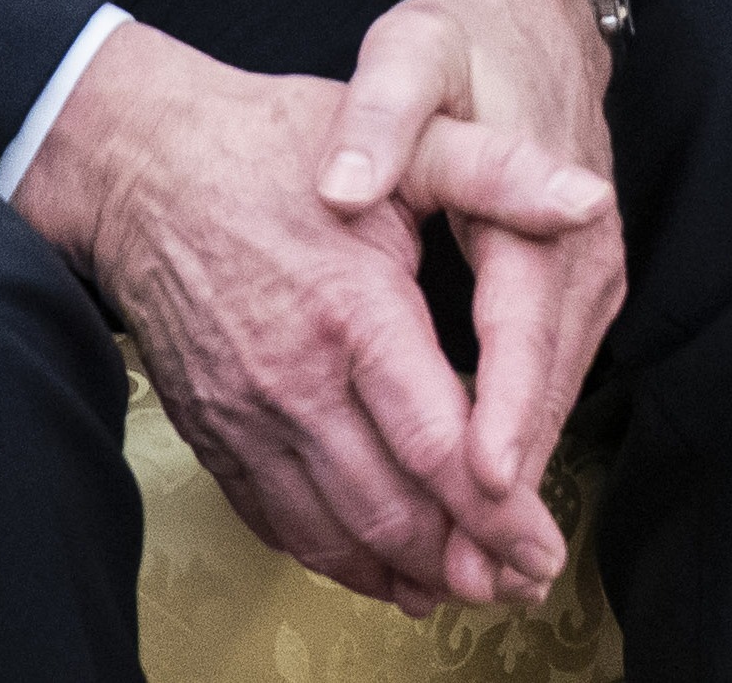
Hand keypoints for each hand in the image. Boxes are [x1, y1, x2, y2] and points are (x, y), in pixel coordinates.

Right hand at [13, 15, 608, 612]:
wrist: (143, 169)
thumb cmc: (279, 144)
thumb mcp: (405, 136)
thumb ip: (499, 172)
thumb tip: (588, 202)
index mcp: (353, 311)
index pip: (435, 439)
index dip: (494, 507)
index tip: (544, 546)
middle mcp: (295, 381)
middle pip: (388, 505)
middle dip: (464, 559)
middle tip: (523, 584)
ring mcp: (247, 416)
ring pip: (332, 530)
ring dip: (403, 574)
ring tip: (467, 594)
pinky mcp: (215, 433)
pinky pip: (277, 521)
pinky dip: (333, 559)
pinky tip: (380, 574)